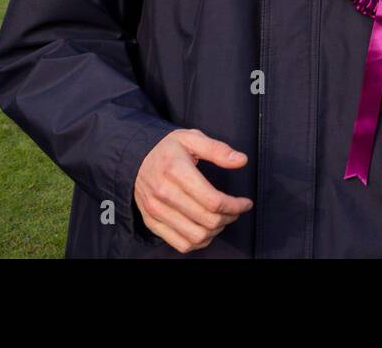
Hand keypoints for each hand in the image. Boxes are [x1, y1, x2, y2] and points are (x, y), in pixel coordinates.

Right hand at [134, 128, 252, 252]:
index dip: (235, 206)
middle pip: (207, 220)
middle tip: (235, 210)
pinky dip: (199, 242)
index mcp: (176, 170)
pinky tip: (205, 229)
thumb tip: (241, 160)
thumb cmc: (168, 149)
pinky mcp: (151, 222)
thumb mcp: (192, 138)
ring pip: (196, 236)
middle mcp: (163, 193)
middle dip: (229, 217)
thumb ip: (218, 150)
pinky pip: (181, 244)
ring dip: (216, 231)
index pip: (213, 200)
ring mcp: (156, 210)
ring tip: (221, 219)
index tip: (245, 203)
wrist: (136, 159)